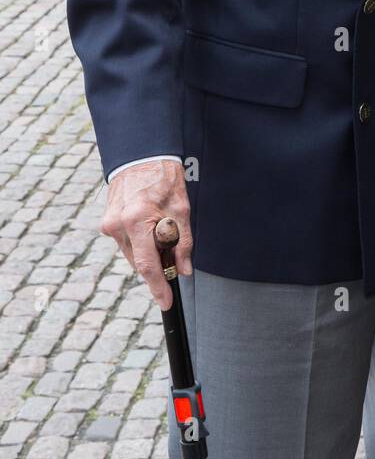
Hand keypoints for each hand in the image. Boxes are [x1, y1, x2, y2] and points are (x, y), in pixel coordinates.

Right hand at [101, 160, 192, 308]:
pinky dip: (139, 242)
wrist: (141, 156)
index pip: (147, 264)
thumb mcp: (182, 208)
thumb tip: (183, 269)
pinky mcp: (106, 222)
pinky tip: (149, 225)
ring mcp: (109, 224)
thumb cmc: (164, 179)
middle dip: (158, 264)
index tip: (165, 302)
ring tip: (161, 229)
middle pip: (139, 261)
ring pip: (132, 253)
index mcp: (137, 220)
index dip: (158, 286)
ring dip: (148, 251)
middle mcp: (117, 225)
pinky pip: (126, 242)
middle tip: (174, 252)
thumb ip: (183, 242)